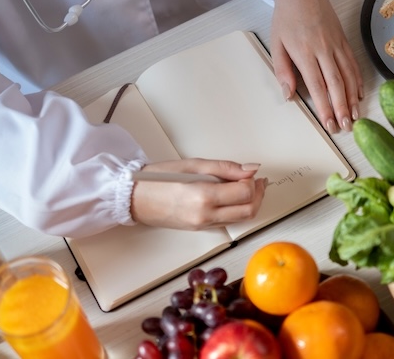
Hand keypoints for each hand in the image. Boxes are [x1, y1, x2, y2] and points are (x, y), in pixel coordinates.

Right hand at [130, 159, 266, 229]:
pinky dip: (237, 209)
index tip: (251, 173)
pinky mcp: (201, 229)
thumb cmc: (157, 179)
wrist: (134, 199)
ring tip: (247, 187)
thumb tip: (251, 169)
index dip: (253, 182)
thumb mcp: (192, 165)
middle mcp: (205, 215)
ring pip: (241, 219)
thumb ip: (225, 168)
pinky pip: (228, 221)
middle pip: (248, 210)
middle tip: (257, 181)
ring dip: (251, 203)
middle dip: (258, 194)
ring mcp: (204, 225)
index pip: (244, 193)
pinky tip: (233, 196)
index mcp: (203, 196)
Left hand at [271, 0, 362, 133]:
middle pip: (336, 83)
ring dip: (353, 97)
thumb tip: (288, 95)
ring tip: (355, 116)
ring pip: (348, 75)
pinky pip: (353, 63)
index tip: (329, 123)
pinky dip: (358, 80)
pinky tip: (359, 94)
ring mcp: (336, 44)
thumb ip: (282, 71)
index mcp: (305, 52)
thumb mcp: (276, 44)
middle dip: (342, 107)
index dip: (325, 106)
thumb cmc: (286, 18)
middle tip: (346, 126)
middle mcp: (324, 49)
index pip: (317, 86)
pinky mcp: (344, 40)